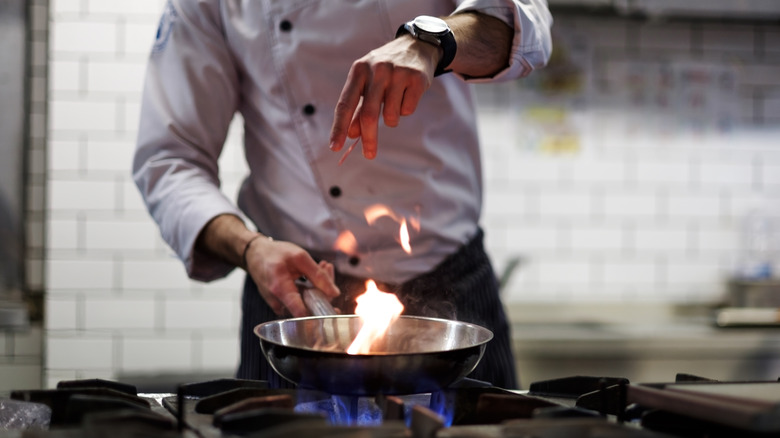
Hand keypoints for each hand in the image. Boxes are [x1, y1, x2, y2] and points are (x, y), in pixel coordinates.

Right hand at [244, 237, 339, 316]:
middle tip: (327, 267)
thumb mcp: (300, 257)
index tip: (334, 308)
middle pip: (309, 307)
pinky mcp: (281, 303)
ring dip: (318, 286)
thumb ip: (318, 275)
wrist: (255, 254)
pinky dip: (310, 288)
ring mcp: (278, 304)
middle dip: (324, 289)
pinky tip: (314, 272)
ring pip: (306, 303)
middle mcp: (277, 302)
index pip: (302, 313)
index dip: (319, 315)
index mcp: (280, 290)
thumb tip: (334, 293)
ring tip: (322, 265)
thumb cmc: (275, 253)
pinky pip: (300, 300)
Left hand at [329, 34, 440, 159]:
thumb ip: (359, 108)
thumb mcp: (368, 83)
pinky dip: (406, 109)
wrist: (417, 46)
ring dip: (392, 118)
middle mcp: (376, 70)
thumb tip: (351, 134)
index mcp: (358, 71)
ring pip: (391, 116)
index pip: (345, 104)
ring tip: (395, 101)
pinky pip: (408, 110)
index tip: (334, 146)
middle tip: (369, 154)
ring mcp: (397, 73)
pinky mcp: (416, 79)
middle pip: (369, 115)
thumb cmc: (386, 70)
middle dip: (369, 139)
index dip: (339, 127)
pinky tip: (407, 93)